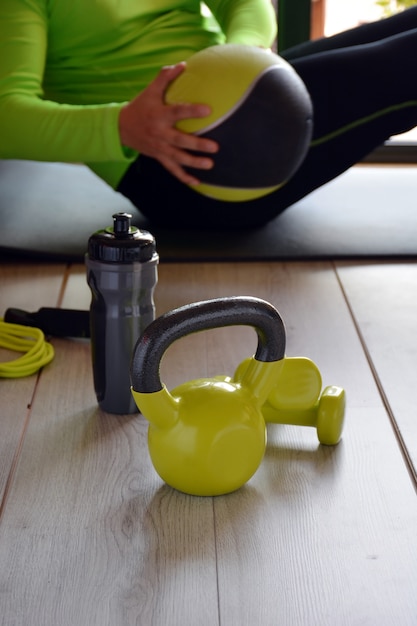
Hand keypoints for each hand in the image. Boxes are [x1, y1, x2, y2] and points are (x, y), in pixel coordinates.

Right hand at [118, 63, 218, 184]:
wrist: (122, 128)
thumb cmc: (141, 106)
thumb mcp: (150, 91)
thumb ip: (165, 77)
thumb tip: (183, 64)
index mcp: (159, 115)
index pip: (177, 112)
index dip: (192, 111)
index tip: (208, 110)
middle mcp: (160, 133)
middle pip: (180, 141)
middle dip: (197, 145)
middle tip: (215, 146)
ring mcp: (160, 148)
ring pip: (178, 158)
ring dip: (194, 163)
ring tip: (210, 165)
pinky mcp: (159, 157)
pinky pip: (172, 169)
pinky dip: (184, 177)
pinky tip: (197, 182)